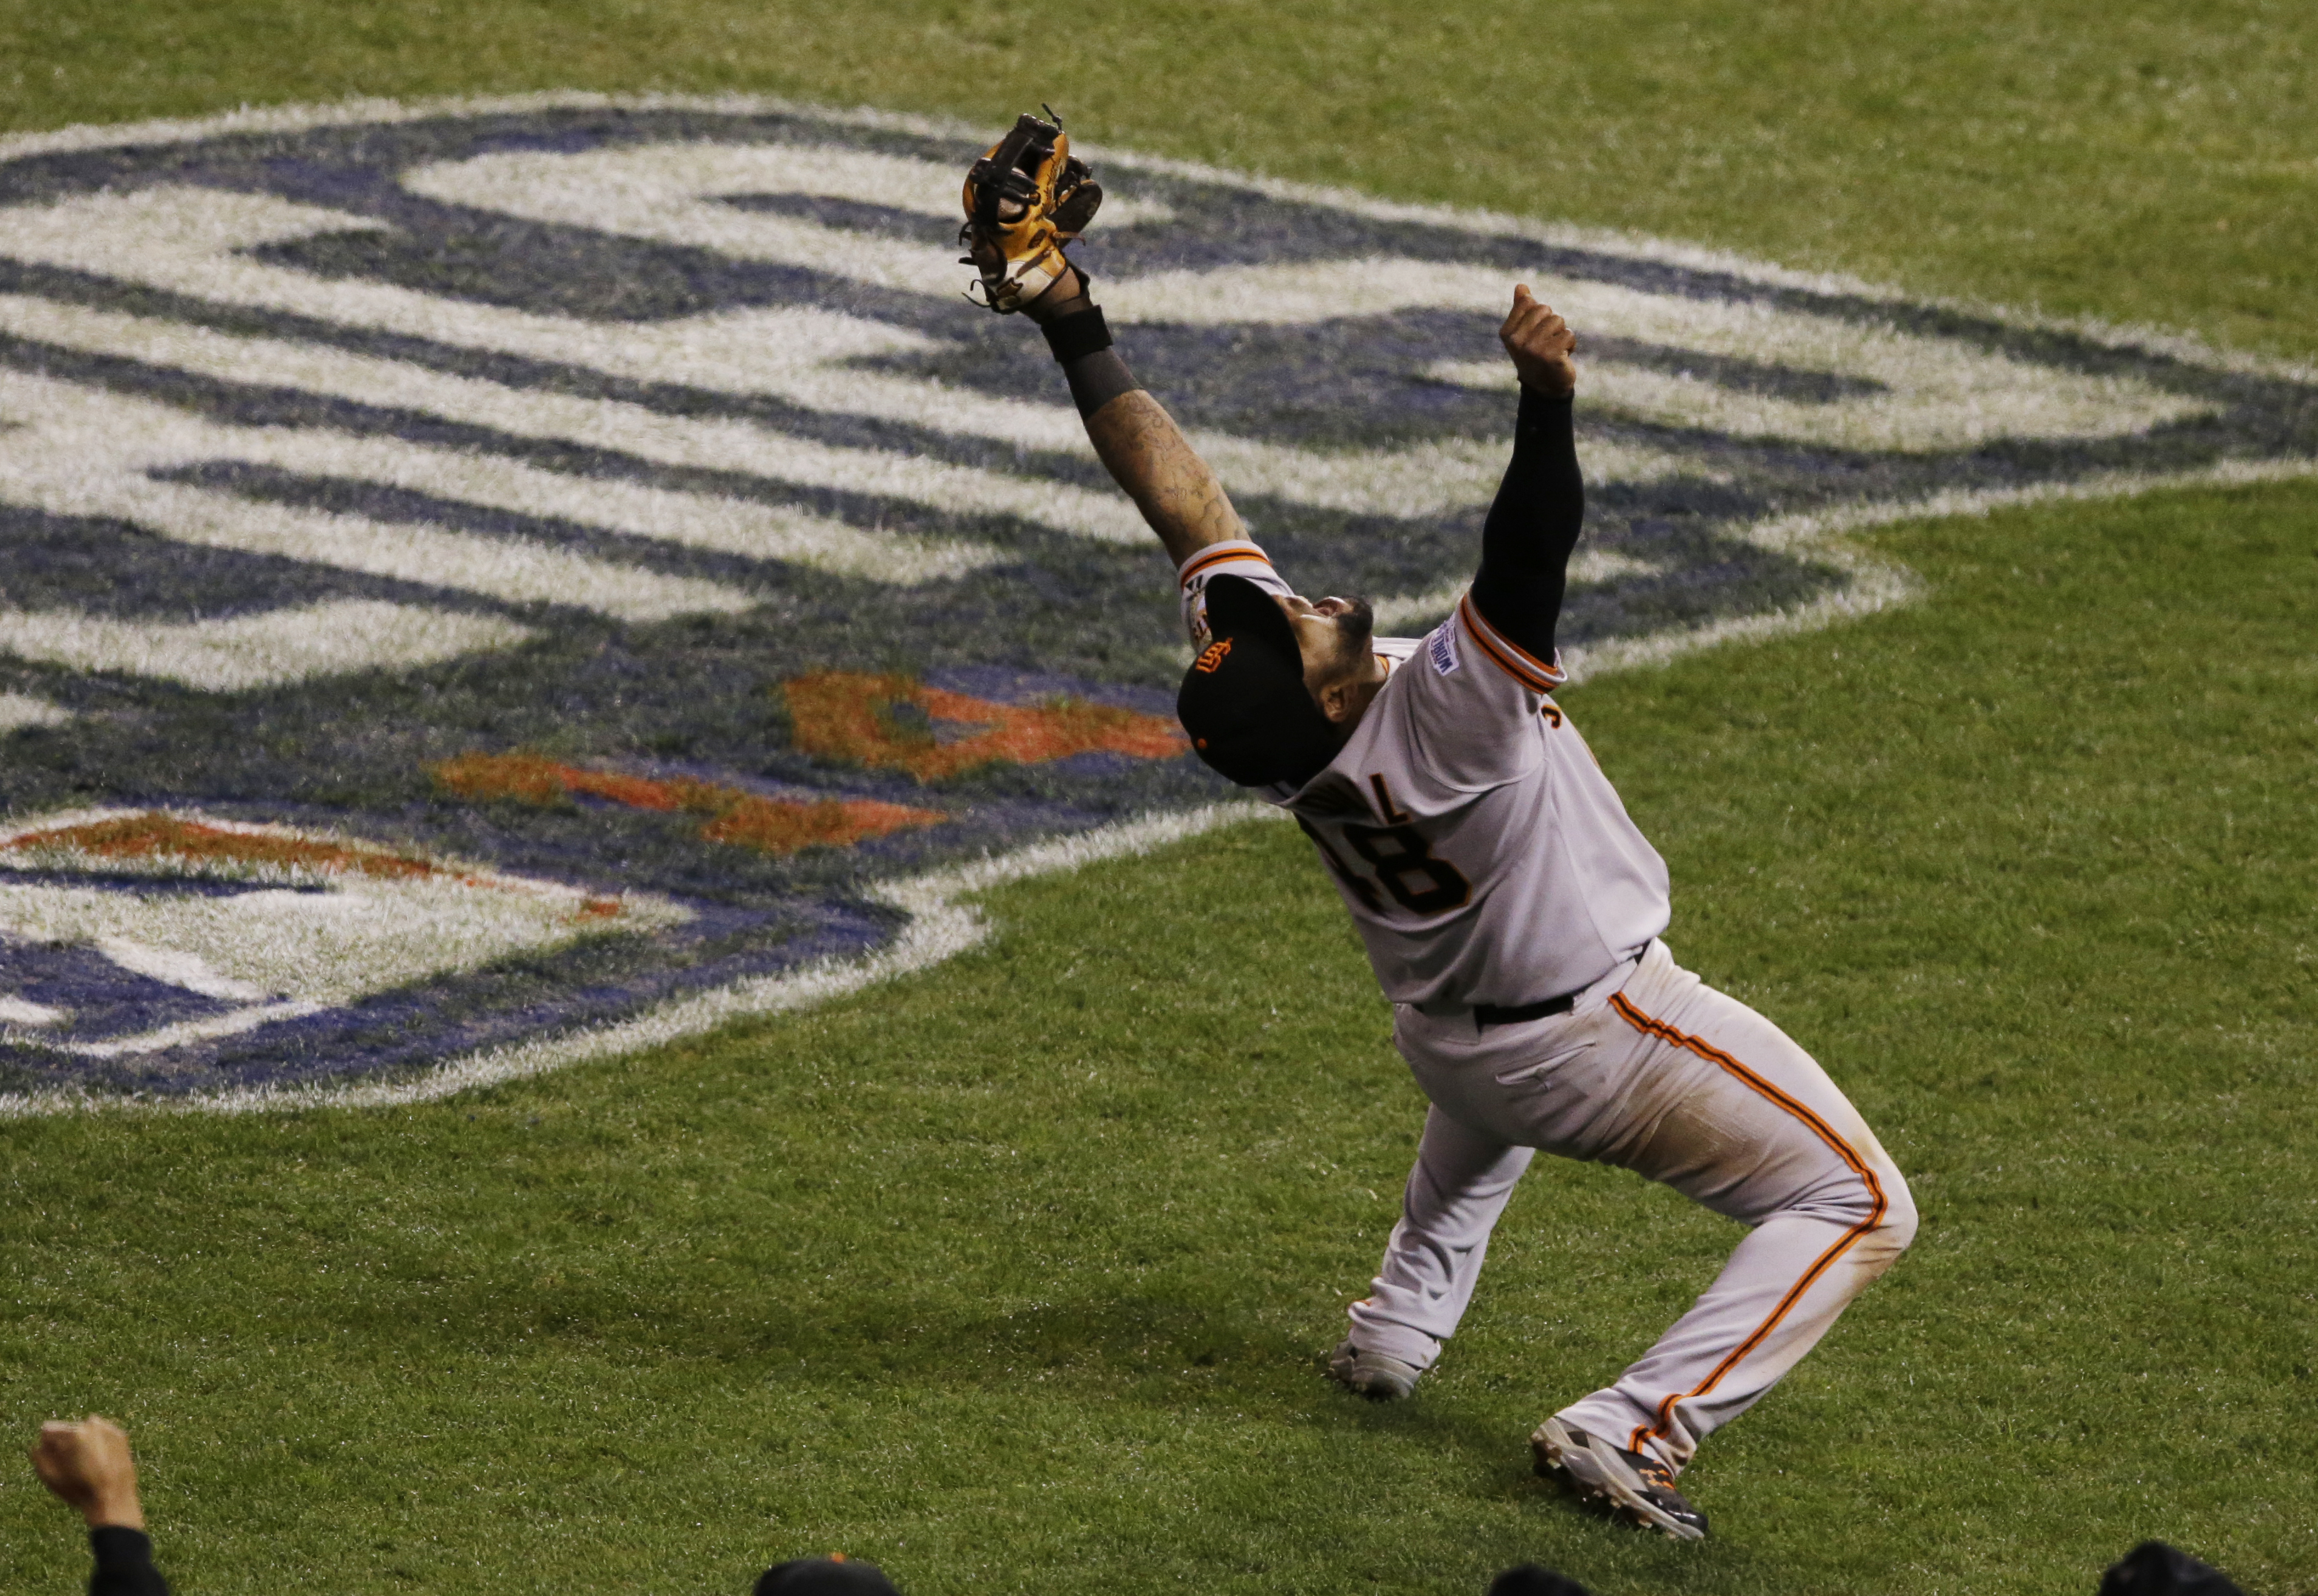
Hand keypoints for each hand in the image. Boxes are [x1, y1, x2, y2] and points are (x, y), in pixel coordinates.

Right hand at [29, 1417, 144, 1529]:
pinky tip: (99, 1462)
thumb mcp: (51, 1477)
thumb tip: (39, 1444)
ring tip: (85, 1466)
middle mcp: (92, 1424)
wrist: (114, 1498)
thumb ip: (39, 1456)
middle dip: (64, 1444)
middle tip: (71, 1466)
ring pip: (84, 1430)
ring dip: (80, 1442)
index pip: (47, 1429)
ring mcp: (109, 1428)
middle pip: (67, 1429)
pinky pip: (100, 1435)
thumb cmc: (80, 1490)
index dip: (46, 1446)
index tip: (53, 1460)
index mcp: (74, 1433)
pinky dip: (96, 1444)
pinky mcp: (121, 1434)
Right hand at [1499, 285, 1576, 394]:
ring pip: (1558, 320)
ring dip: (1561, 333)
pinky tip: (1563, 356)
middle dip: (1551, 322)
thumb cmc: (1535, 354)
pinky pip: (1568, 334)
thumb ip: (1521, 308)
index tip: (1536, 329)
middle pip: (1544, 309)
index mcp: (1507, 333)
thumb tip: (1521, 286)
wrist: (1545, 386)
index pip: (1528, 302)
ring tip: (1555, 348)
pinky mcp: (1550, 356)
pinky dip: (1570, 344)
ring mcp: (1533, 349)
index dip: (1539, 312)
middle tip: (1547, 341)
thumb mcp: (1524, 331)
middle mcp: (1517, 341)